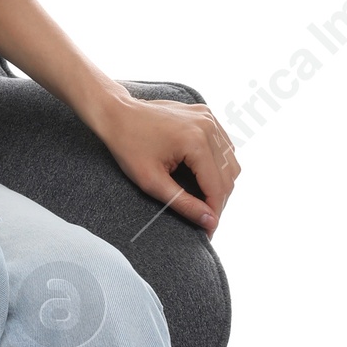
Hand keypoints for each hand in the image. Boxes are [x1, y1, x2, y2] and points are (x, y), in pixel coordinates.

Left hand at [97, 92, 238, 234]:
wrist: (116, 113)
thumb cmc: (128, 146)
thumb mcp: (151, 181)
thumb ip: (183, 202)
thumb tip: (210, 222)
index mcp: (196, 141)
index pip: (217, 186)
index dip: (214, 213)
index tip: (208, 233)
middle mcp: (208, 126)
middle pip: (228, 175)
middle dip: (218, 200)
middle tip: (204, 219)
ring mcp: (209, 118)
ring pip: (230, 162)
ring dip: (220, 183)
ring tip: (203, 200)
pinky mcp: (206, 115)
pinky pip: (224, 146)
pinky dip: (218, 165)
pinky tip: (202, 176)